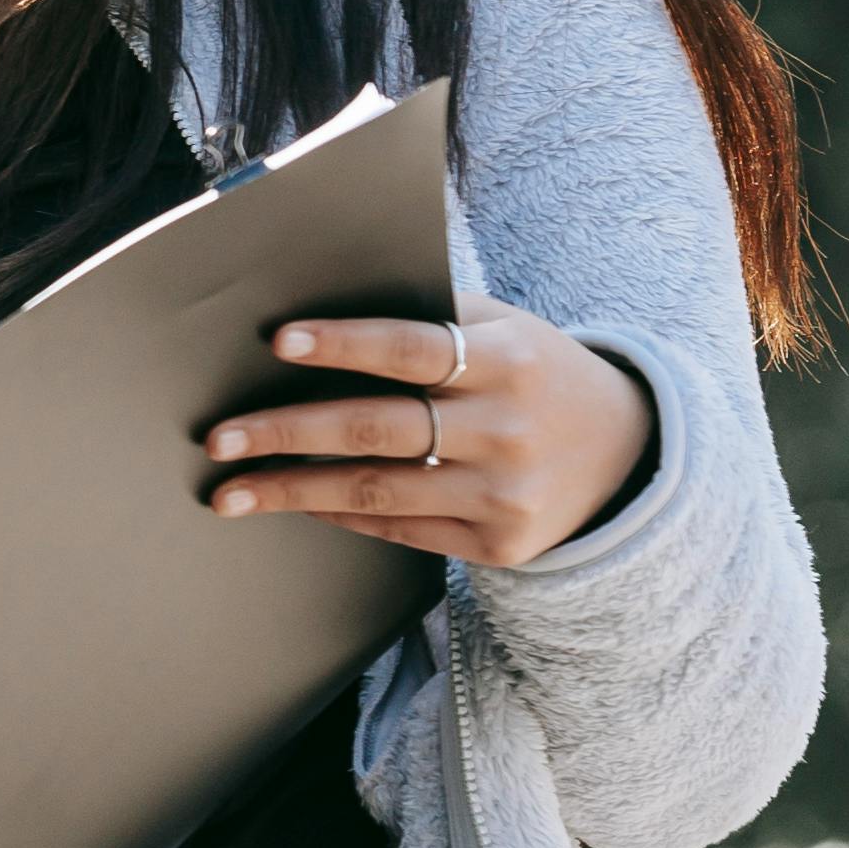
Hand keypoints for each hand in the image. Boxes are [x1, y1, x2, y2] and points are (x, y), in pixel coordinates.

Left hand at [206, 293, 655, 563]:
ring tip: (228, 492)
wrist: (630, 453)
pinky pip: (401, 530)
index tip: (278, 342)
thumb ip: (432, 318)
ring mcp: (504, 493)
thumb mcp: (504, 330)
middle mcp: (506, 429)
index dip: (344, 345)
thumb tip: (323, 303)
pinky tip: (296, 504)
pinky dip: (342, 515)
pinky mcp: (501, 544)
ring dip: (292, 491)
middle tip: (218, 438)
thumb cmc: (534, 374)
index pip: (412, 347)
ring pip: (376, 492)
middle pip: (377, 429)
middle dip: (287, 434)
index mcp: (507, 361)